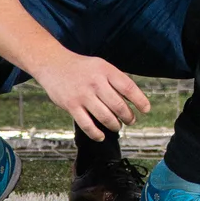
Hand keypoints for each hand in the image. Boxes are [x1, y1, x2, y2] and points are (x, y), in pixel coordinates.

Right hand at [32, 48, 152, 141]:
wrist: (53, 64)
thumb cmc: (82, 68)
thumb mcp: (101, 66)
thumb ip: (115, 80)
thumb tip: (133, 98)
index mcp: (106, 70)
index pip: (128, 87)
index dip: (140, 100)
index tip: (146, 110)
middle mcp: (96, 82)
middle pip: (118, 105)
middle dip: (128, 117)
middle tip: (131, 121)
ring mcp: (83, 95)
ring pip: (105, 117)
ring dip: (115, 125)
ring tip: (117, 126)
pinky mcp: (71, 106)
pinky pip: (87, 125)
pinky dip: (96, 134)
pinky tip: (101, 136)